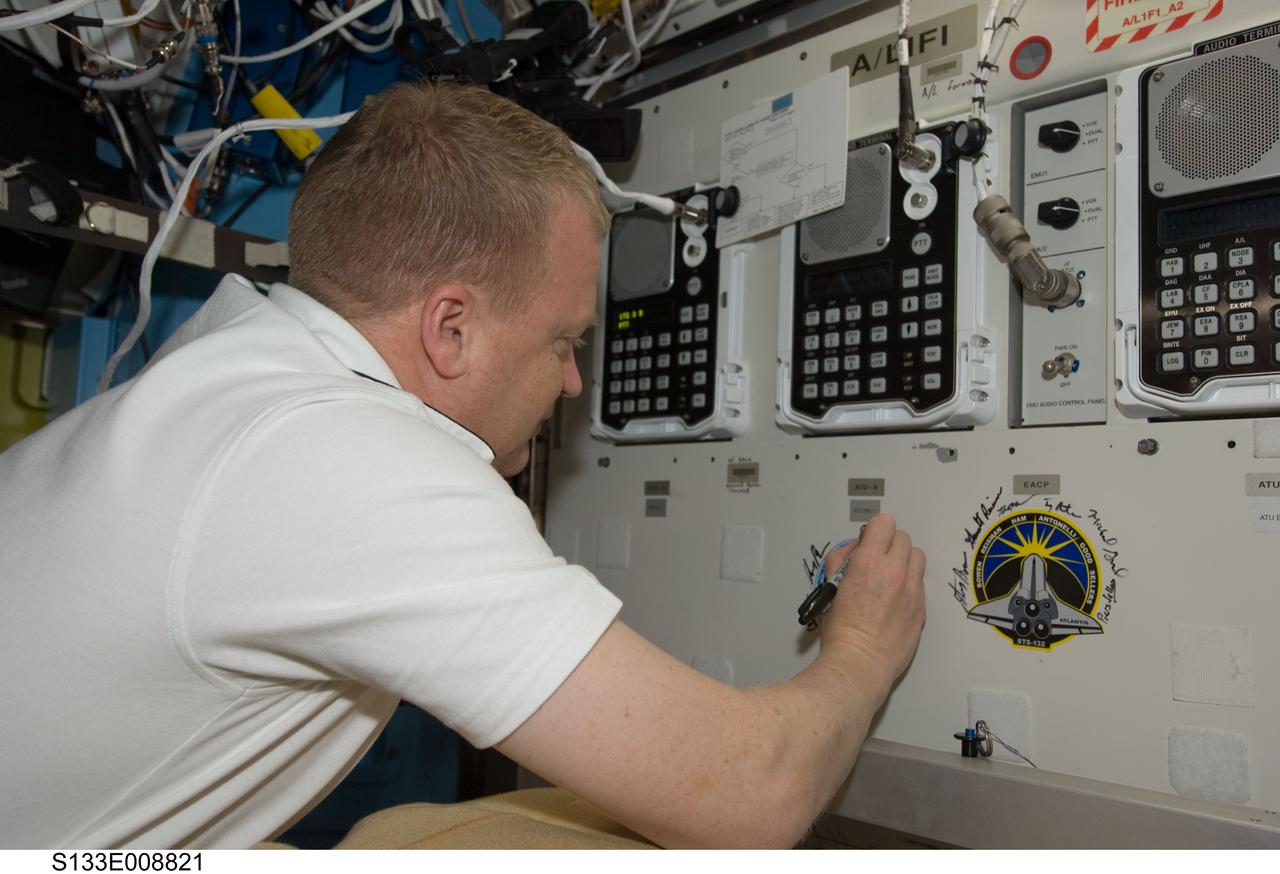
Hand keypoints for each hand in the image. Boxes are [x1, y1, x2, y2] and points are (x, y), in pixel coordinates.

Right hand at [818, 513, 925, 687]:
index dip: (876, 530)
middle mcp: (893, 572)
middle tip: (879, 559)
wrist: (860, 663)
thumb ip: (842, 561)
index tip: (871, 539)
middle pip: (903, 537)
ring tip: (891, 575)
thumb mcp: (831, 587)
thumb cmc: (842, 633)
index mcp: (868, 563)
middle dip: (890, 544)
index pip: (884, 523)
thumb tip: (853, 549)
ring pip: (917, 556)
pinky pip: (921, 582)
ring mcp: (911, 590)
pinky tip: (896, 597)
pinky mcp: (921, 607)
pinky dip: (910, 583)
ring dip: (905, 560)